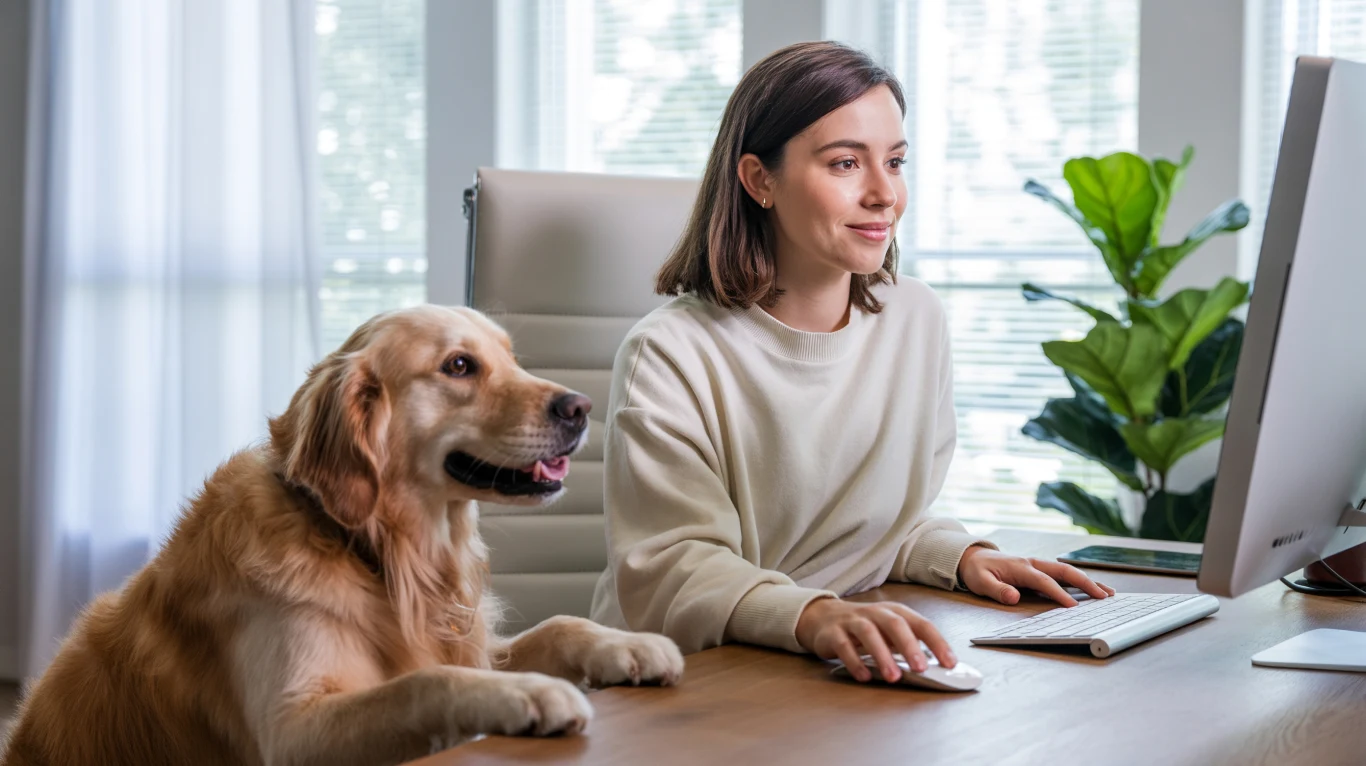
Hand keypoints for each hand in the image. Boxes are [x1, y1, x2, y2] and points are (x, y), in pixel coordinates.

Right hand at [795, 598, 955, 682]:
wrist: (823, 617)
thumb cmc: (864, 627)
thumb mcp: (888, 631)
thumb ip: (908, 646)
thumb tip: (936, 667)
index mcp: (894, 612)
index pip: (921, 624)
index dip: (937, 642)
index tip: (950, 663)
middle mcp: (875, 613)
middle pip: (894, 624)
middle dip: (909, 645)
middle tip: (921, 668)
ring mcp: (852, 621)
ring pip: (868, 633)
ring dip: (882, 655)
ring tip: (893, 677)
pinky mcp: (833, 634)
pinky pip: (843, 646)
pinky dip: (855, 662)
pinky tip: (864, 676)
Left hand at [957, 546, 1115, 606]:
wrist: (972, 556)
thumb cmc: (977, 570)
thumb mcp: (980, 582)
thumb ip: (997, 590)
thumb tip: (1014, 597)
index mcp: (1021, 567)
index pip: (1044, 581)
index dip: (1059, 594)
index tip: (1073, 607)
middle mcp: (1034, 564)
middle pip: (1064, 572)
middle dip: (1086, 584)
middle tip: (1104, 597)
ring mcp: (1039, 566)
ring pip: (1068, 572)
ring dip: (1089, 581)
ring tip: (1109, 593)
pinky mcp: (1040, 570)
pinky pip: (1064, 576)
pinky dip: (1081, 581)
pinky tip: (1094, 590)